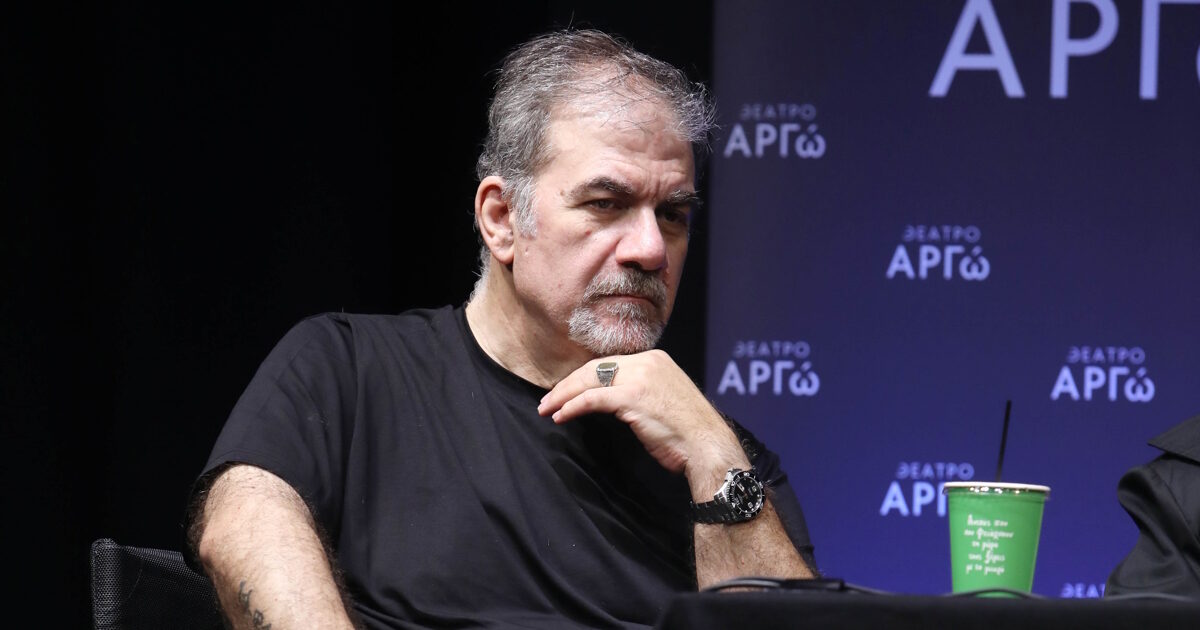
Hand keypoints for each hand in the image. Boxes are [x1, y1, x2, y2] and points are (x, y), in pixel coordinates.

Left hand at [537, 350, 747, 489]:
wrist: (707, 445)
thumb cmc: (688, 433)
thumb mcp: (665, 400)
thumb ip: (642, 392)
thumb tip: (614, 401)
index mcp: (655, 359)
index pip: (609, 363)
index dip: (583, 378)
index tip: (566, 391)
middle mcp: (647, 361)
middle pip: (595, 368)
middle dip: (567, 385)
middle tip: (548, 400)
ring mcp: (640, 376)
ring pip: (589, 380)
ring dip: (563, 395)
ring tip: (547, 409)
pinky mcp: (632, 396)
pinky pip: (592, 398)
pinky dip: (572, 406)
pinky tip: (560, 416)